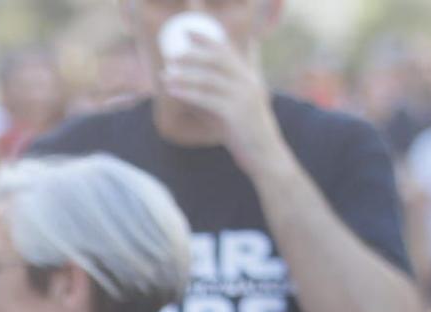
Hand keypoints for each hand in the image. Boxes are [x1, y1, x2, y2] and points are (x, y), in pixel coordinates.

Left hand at [161, 37, 286, 178]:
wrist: (266, 157)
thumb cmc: (245, 136)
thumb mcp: (228, 113)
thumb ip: (211, 99)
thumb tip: (184, 92)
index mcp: (248, 79)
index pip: (228, 52)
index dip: (207, 40)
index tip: (187, 35)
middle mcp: (248, 83)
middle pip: (217, 59)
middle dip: (193, 55)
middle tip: (171, 56)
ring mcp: (243, 97)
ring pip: (209, 78)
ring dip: (184, 75)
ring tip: (165, 75)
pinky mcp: (236, 113)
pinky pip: (207, 98)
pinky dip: (187, 93)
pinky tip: (172, 91)